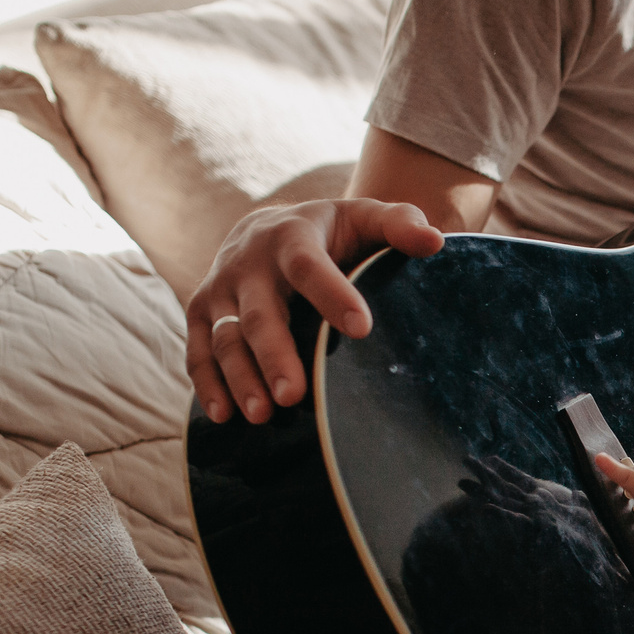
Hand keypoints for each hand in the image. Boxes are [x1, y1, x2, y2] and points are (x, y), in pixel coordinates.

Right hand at [188, 198, 446, 424]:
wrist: (264, 228)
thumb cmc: (330, 232)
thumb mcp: (364, 217)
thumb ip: (399, 224)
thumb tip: (435, 240)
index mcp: (293, 238)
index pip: (310, 268)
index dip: (333, 296)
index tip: (362, 328)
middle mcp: (249, 263)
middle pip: (259, 313)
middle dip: (274, 355)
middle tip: (293, 396)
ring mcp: (221, 290)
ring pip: (225, 338)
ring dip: (240, 378)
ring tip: (262, 415)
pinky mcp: (202, 314)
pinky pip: (198, 352)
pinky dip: (208, 384)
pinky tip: (224, 416)